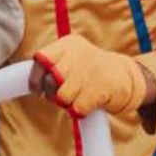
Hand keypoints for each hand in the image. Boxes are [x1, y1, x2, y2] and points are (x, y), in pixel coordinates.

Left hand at [33, 30, 155, 119]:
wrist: (126, 76)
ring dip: (67, 104)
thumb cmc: (90, 70)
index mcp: (67, 45)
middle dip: (52, 94)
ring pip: (63, 97)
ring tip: (77, 99)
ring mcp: (90, 70)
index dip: (35, 78)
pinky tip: (87, 105)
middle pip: (50, 81)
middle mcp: (77, 54)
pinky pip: (78, 107)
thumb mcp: (71, 58)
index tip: (36, 90)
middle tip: (61, 96)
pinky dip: (80, 111)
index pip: (41, 60)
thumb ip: (52, 65)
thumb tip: (30, 83)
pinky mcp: (101, 88)